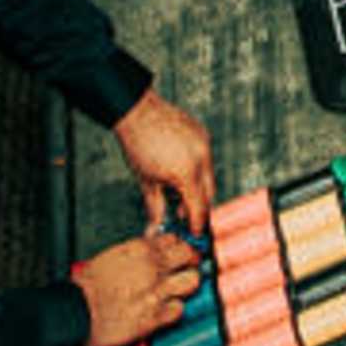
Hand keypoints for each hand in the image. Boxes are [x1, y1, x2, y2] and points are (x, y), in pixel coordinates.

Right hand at [70, 230, 202, 345]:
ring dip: (185, 286)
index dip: (178, 248)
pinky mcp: (155, 316)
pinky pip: (179, 310)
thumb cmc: (86, 287)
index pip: (175, 239)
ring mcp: (156, 292)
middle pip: (190, 256)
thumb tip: (151, 250)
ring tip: (177, 290)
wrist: (75, 311)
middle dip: (189, 262)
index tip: (177, 254)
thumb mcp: (112, 256)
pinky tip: (164, 310)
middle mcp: (152, 267)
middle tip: (184, 270)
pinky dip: (174, 310)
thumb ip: (136, 252)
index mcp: (140, 249)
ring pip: (192, 281)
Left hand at [112, 90, 216, 233]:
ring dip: (197, 188)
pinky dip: (197, 169)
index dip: (197, 224)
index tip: (194, 234)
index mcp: (187, 173)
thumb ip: (156, 208)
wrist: (136, 111)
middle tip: (183, 215)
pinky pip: (206, 159)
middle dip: (198, 207)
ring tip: (177, 192)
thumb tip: (155, 228)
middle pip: (209, 194)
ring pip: (209, 176)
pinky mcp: (203, 134)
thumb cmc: (138, 144)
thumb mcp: (146, 182)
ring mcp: (204, 144)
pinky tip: (180, 170)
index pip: (199, 208)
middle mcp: (202, 158)